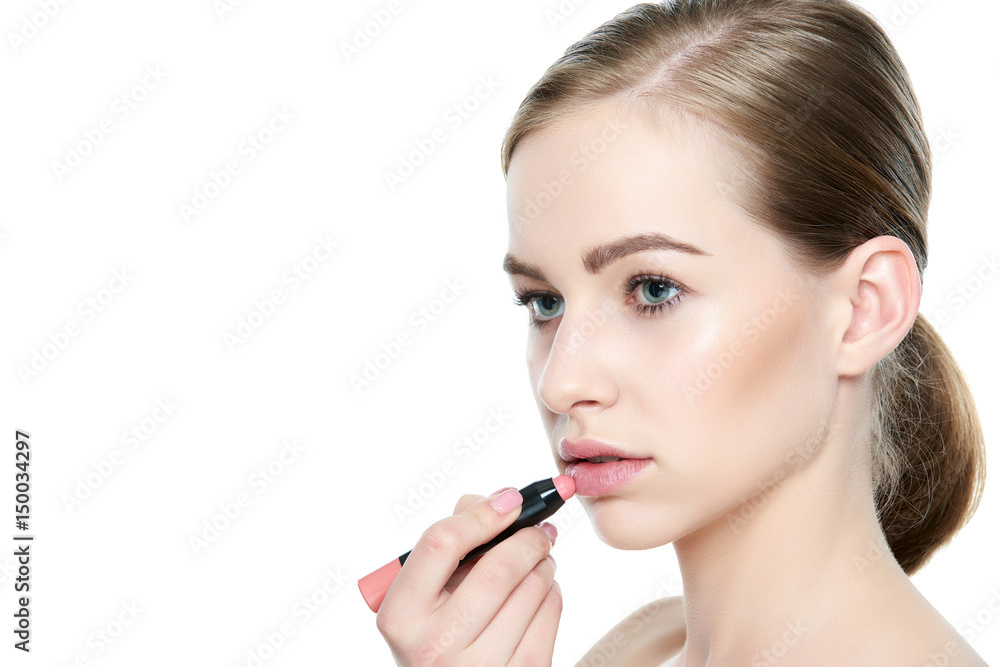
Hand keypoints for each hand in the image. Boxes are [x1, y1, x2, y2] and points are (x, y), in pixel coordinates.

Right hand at [376, 487, 561, 665]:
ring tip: (540, 559)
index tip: (509, 502)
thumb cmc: (438, 630)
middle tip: (538, 530)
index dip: (482, 514)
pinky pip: (550, 614)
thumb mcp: (424, 592)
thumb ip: (452, 539)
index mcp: (401, 615)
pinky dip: (552, 592)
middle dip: (528, 538)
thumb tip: (501, 501)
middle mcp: (434, 646)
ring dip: (544, 563)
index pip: (441, 543)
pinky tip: (540, 592)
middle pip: (497, 569)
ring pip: (532, 589)